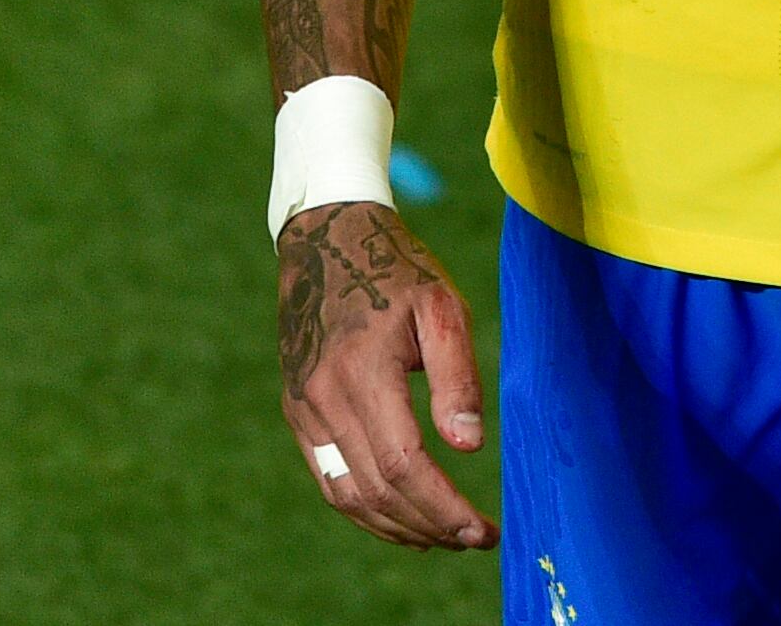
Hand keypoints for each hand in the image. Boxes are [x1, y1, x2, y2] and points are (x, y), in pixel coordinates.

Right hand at [276, 200, 496, 548]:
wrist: (327, 240)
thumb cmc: (397, 270)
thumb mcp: (441, 306)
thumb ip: (456, 375)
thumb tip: (469, 446)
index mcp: (363, 371)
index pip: (403, 465)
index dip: (444, 507)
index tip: (482, 530)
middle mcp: (324, 399)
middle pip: (376, 490)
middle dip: (429, 525)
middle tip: (475, 540)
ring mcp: (304, 410)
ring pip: (347, 496)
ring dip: (397, 527)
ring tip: (444, 539)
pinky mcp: (298, 413)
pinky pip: (328, 479)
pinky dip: (364, 510)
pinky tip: (400, 519)